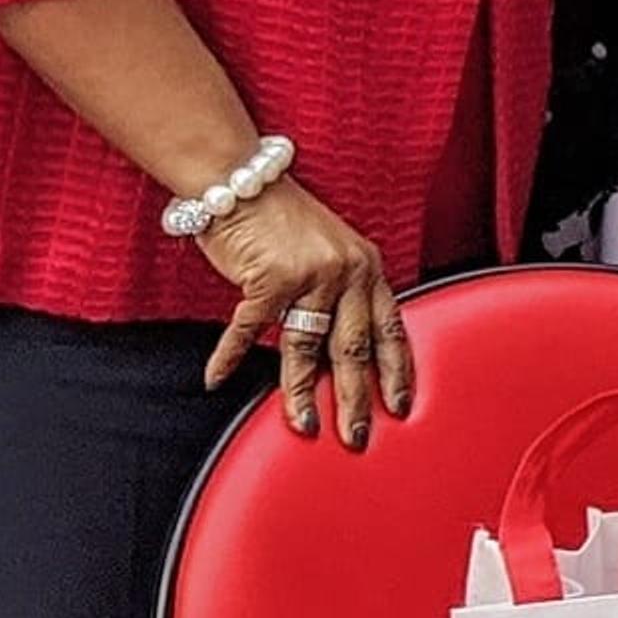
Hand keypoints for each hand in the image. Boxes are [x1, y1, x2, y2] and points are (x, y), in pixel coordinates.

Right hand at [198, 181, 413, 446]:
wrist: (245, 181)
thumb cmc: (285, 219)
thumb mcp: (331, 251)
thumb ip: (342, 292)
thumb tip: (345, 346)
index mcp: (367, 268)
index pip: (391, 328)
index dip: (397, 370)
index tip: (401, 404)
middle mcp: (346, 272)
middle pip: (355, 347)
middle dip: (357, 397)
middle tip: (359, 436)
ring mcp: (309, 275)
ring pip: (307, 348)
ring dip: (302, 393)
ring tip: (305, 425)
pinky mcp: (269, 278)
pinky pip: (248, 330)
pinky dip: (229, 356)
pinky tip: (216, 377)